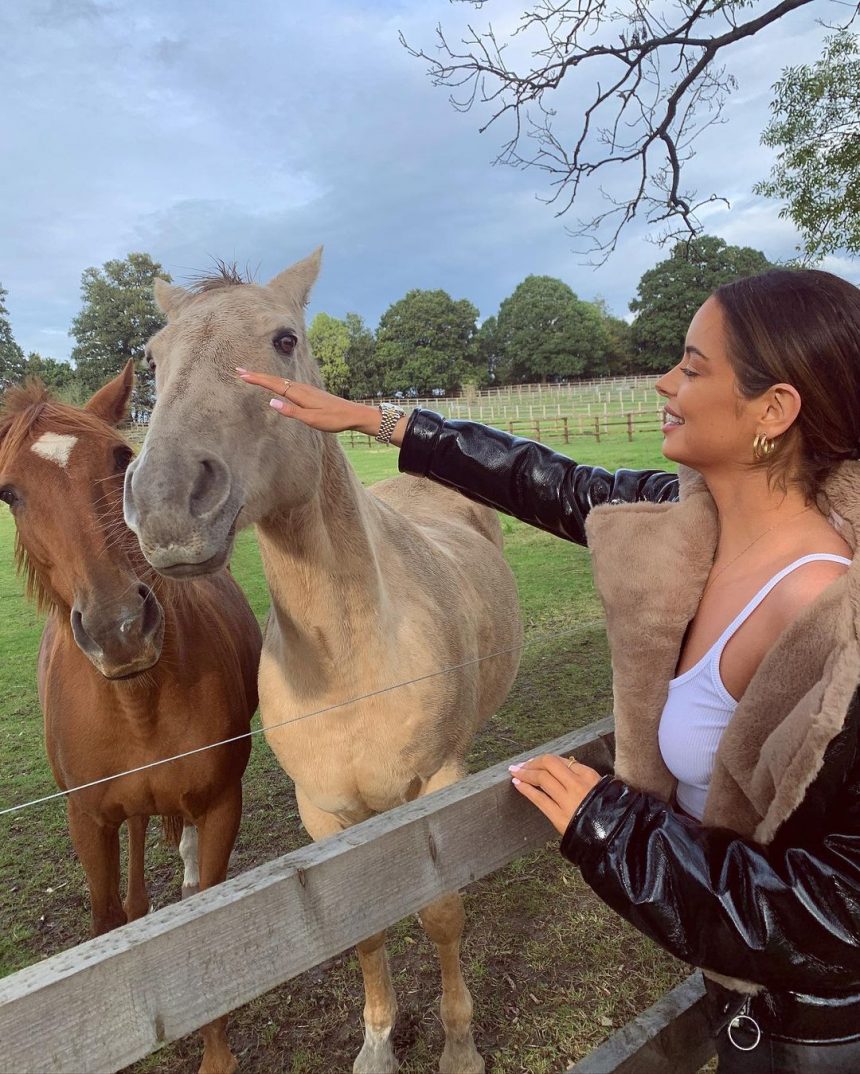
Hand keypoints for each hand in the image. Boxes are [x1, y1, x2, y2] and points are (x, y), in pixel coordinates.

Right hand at [235, 368, 379, 434]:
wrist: (352, 414)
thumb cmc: (333, 419)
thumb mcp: (312, 419)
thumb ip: (291, 411)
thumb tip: (271, 402)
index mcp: (299, 394)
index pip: (273, 385)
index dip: (257, 379)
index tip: (242, 374)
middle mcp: (301, 388)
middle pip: (274, 380)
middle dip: (256, 375)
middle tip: (239, 370)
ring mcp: (305, 389)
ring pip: (280, 381)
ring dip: (265, 377)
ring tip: (251, 375)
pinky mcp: (309, 392)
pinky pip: (287, 384)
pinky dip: (276, 382)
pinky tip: (274, 383)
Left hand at [509, 754, 600, 834]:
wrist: (613, 837)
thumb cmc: (607, 812)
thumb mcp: (599, 788)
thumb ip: (581, 778)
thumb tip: (561, 770)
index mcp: (588, 775)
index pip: (561, 760)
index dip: (544, 760)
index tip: (535, 761)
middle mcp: (577, 784)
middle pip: (549, 764)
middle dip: (532, 762)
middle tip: (520, 765)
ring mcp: (567, 800)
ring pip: (542, 778)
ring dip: (525, 773)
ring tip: (515, 772)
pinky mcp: (559, 816)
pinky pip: (539, 799)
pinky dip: (526, 789)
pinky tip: (517, 784)